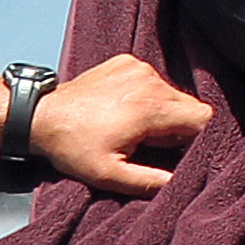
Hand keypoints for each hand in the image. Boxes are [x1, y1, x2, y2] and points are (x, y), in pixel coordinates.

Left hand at [25, 53, 210, 196]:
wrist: (41, 115)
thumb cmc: (73, 146)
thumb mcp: (109, 175)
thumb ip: (150, 181)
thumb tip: (179, 182)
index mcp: (151, 108)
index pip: (203, 118)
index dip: (197, 137)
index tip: (177, 151)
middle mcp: (150, 81)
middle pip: (190, 105)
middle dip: (179, 127)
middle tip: (150, 143)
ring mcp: (138, 68)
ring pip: (172, 93)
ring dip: (162, 111)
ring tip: (133, 126)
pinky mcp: (127, 61)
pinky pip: (154, 80)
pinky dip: (147, 95)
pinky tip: (124, 108)